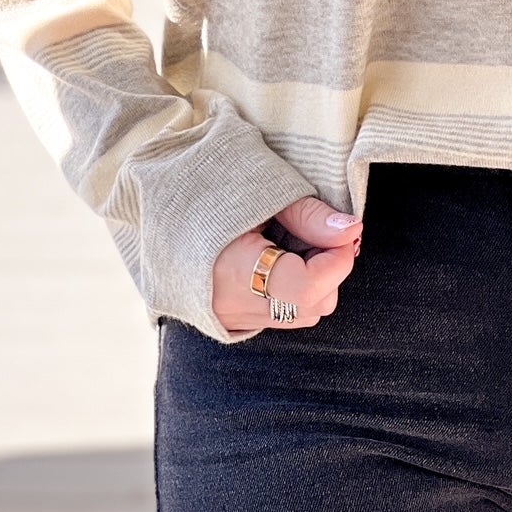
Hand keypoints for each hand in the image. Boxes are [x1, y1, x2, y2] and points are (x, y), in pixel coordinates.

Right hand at [211, 194, 362, 334]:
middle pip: (311, 305)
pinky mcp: (230, 321)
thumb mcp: (263, 193)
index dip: (338, 259)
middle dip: (329, 269)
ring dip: (313, 280)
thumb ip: (309, 216)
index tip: (347, 230)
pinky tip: (279, 256)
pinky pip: (281, 313)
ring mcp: (229, 319)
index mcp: (233, 273)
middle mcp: (231, 308)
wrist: (158, 201)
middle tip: (318, 230)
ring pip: (300, 313)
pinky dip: (293, 288)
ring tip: (294, 241)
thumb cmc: (211, 190)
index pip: (308, 287)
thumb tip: (353, 231)